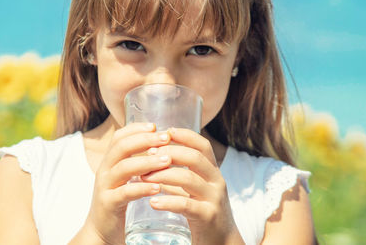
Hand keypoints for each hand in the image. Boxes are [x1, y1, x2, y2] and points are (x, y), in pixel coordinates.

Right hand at [77, 123, 173, 243]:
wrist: (101, 230)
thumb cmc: (118, 200)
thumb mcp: (124, 178)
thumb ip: (136, 162)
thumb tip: (160, 145)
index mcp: (110, 161)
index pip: (119, 137)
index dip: (137, 128)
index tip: (156, 126)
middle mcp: (104, 170)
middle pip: (121, 147)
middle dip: (145, 140)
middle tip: (166, 138)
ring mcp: (104, 187)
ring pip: (123, 168)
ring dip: (147, 162)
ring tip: (167, 161)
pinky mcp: (108, 204)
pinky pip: (124, 193)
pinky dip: (141, 188)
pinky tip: (157, 188)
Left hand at [140, 128, 244, 244]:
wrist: (222, 241)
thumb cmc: (203, 212)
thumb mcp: (195, 190)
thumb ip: (179, 175)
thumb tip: (152, 159)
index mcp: (213, 171)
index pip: (202, 145)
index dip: (184, 135)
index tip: (164, 131)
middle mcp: (217, 181)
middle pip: (194, 157)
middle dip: (169, 152)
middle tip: (147, 154)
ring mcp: (214, 199)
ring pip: (188, 179)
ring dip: (162, 175)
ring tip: (143, 177)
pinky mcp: (208, 217)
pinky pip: (186, 205)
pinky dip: (168, 201)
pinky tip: (153, 202)